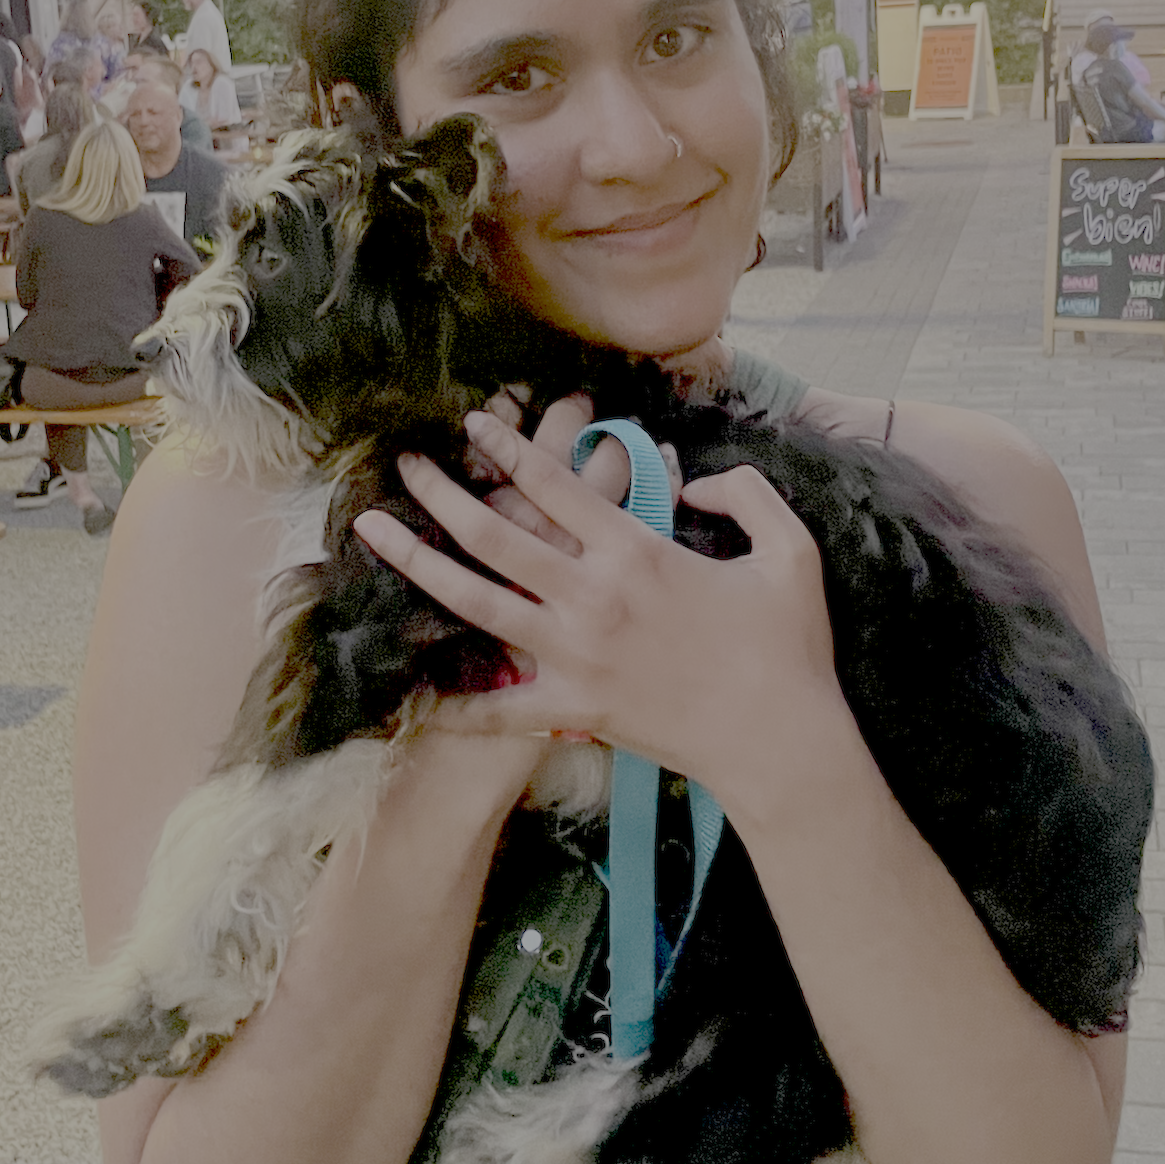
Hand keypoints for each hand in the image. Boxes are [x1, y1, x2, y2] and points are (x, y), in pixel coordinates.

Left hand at [352, 412, 848, 810]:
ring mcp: (576, 656)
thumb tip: (697, 478)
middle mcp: (593, 597)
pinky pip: (500, 707)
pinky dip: (453, 702)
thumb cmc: (788, 647)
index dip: (509, 447)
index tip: (473, 422)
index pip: (556, 484)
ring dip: (420, 564)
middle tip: (404, 466)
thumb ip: (746, 494)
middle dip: (441, 493)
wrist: (780, 740)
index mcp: (637, 551)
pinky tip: (410, 690)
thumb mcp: (789, 550)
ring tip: (375, 534)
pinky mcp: (575, 709)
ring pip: (478, 603)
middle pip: (496, 535)